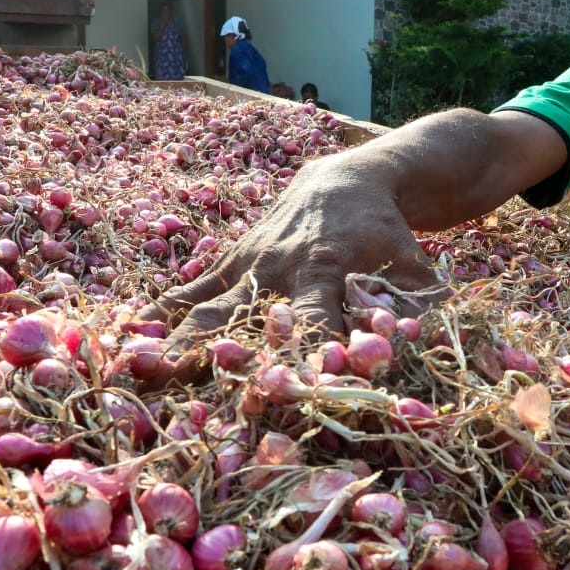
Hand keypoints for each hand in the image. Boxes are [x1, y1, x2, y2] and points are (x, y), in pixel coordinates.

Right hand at [143, 154, 438, 380]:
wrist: (347, 179)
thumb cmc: (387, 233)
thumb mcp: (413, 263)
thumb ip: (424, 303)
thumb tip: (443, 342)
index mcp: (325, 270)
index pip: (311, 321)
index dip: (300, 354)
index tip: (285, 390)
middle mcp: (279, 268)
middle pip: (242, 316)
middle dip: (213, 352)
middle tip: (177, 385)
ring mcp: (249, 262)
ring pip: (206, 303)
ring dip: (172, 336)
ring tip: (136, 367)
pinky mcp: (232, 258)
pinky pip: (192, 287)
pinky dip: (161, 310)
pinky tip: (126, 336)